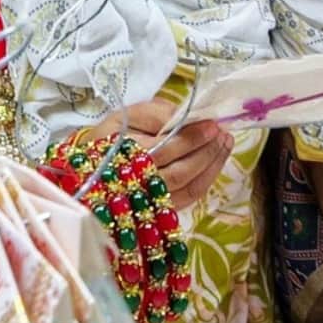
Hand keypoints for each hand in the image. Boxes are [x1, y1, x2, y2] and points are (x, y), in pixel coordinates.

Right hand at [87, 98, 235, 210]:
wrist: (97, 164)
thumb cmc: (117, 135)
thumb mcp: (130, 115)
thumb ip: (157, 114)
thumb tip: (188, 117)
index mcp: (122, 155)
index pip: (162, 150)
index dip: (190, 138)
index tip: (212, 125)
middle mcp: (135, 184)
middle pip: (179, 172)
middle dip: (206, 152)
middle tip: (223, 134)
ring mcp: (150, 201)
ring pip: (188, 187)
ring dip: (212, 164)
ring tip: (225, 143)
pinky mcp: (163, 208)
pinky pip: (190, 196)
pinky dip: (208, 178)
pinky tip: (218, 160)